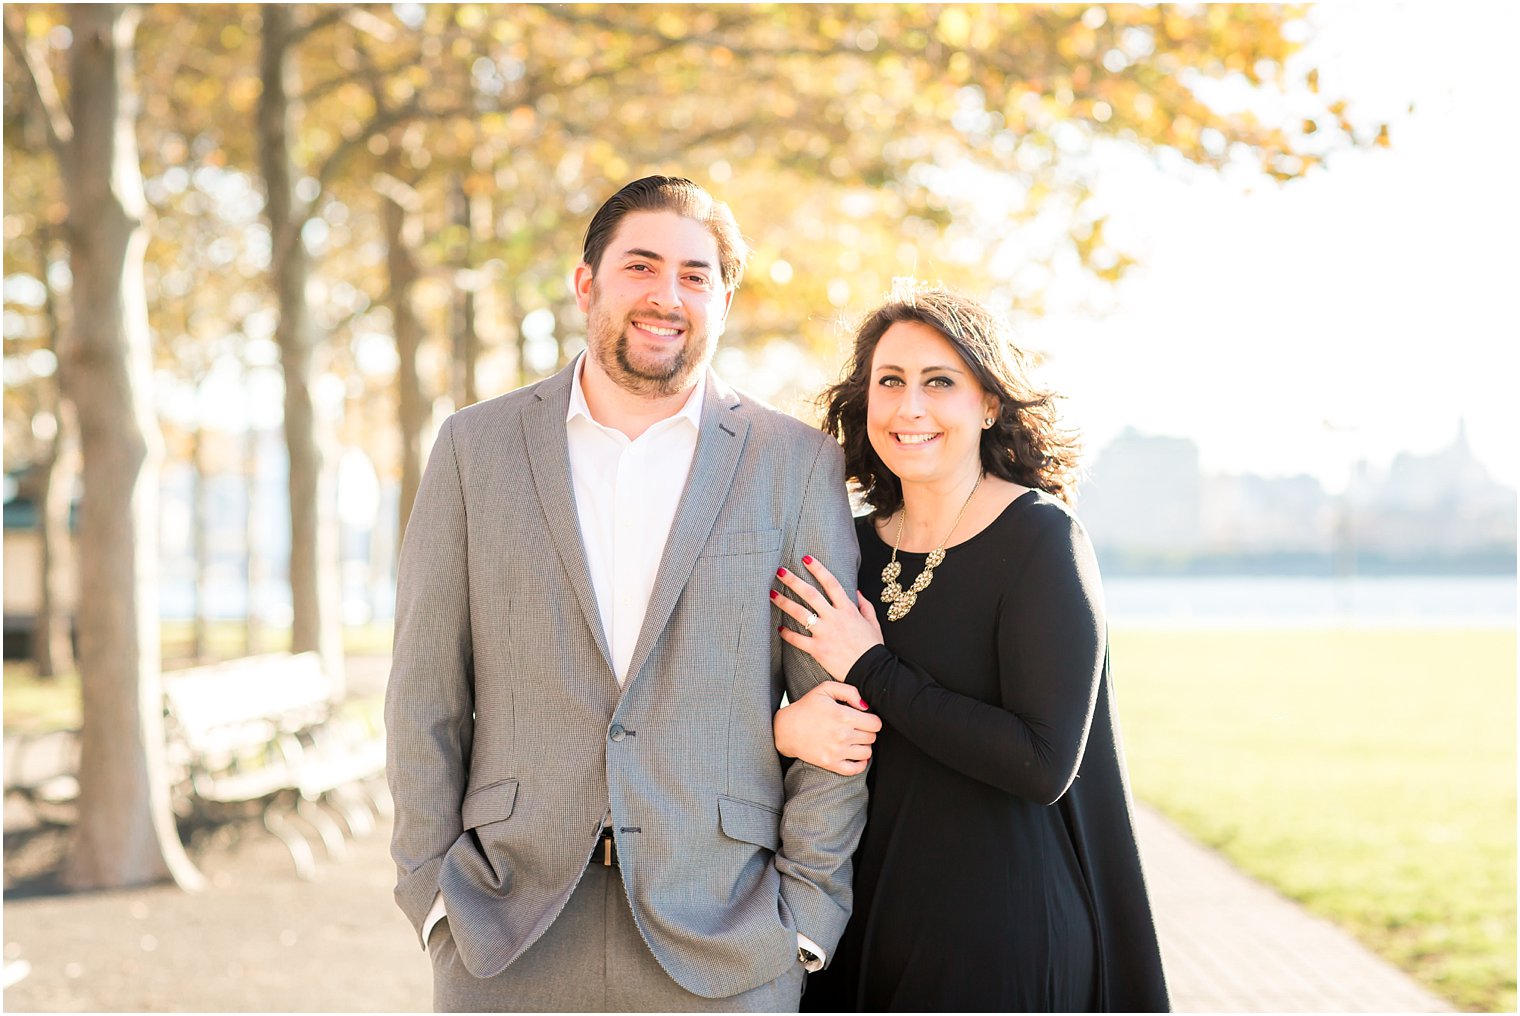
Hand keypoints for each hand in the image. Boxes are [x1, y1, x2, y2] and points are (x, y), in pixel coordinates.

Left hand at [770, 554, 884, 681]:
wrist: (872, 672)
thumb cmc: (873, 648)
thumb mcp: (873, 623)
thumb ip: (864, 606)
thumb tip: (856, 591)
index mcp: (848, 610)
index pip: (831, 583)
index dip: (818, 569)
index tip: (806, 559)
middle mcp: (834, 618)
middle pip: (810, 594)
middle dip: (794, 581)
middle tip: (779, 571)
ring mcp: (825, 633)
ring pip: (800, 613)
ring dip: (784, 602)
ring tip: (771, 593)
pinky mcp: (818, 649)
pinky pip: (798, 640)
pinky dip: (787, 634)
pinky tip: (779, 629)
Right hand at [774, 680, 882, 775]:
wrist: (786, 729)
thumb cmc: (806, 707)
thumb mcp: (825, 689)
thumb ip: (849, 691)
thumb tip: (866, 706)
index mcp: (843, 716)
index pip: (875, 723)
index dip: (872, 720)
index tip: (864, 718)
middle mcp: (842, 735)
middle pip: (872, 737)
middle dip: (868, 731)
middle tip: (857, 728)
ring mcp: (837, 751)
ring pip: (867, 752)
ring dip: (864, 746)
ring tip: (854, 740)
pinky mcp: (831, 764)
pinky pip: (856, 769)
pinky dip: (860, 763)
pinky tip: (854, 755)